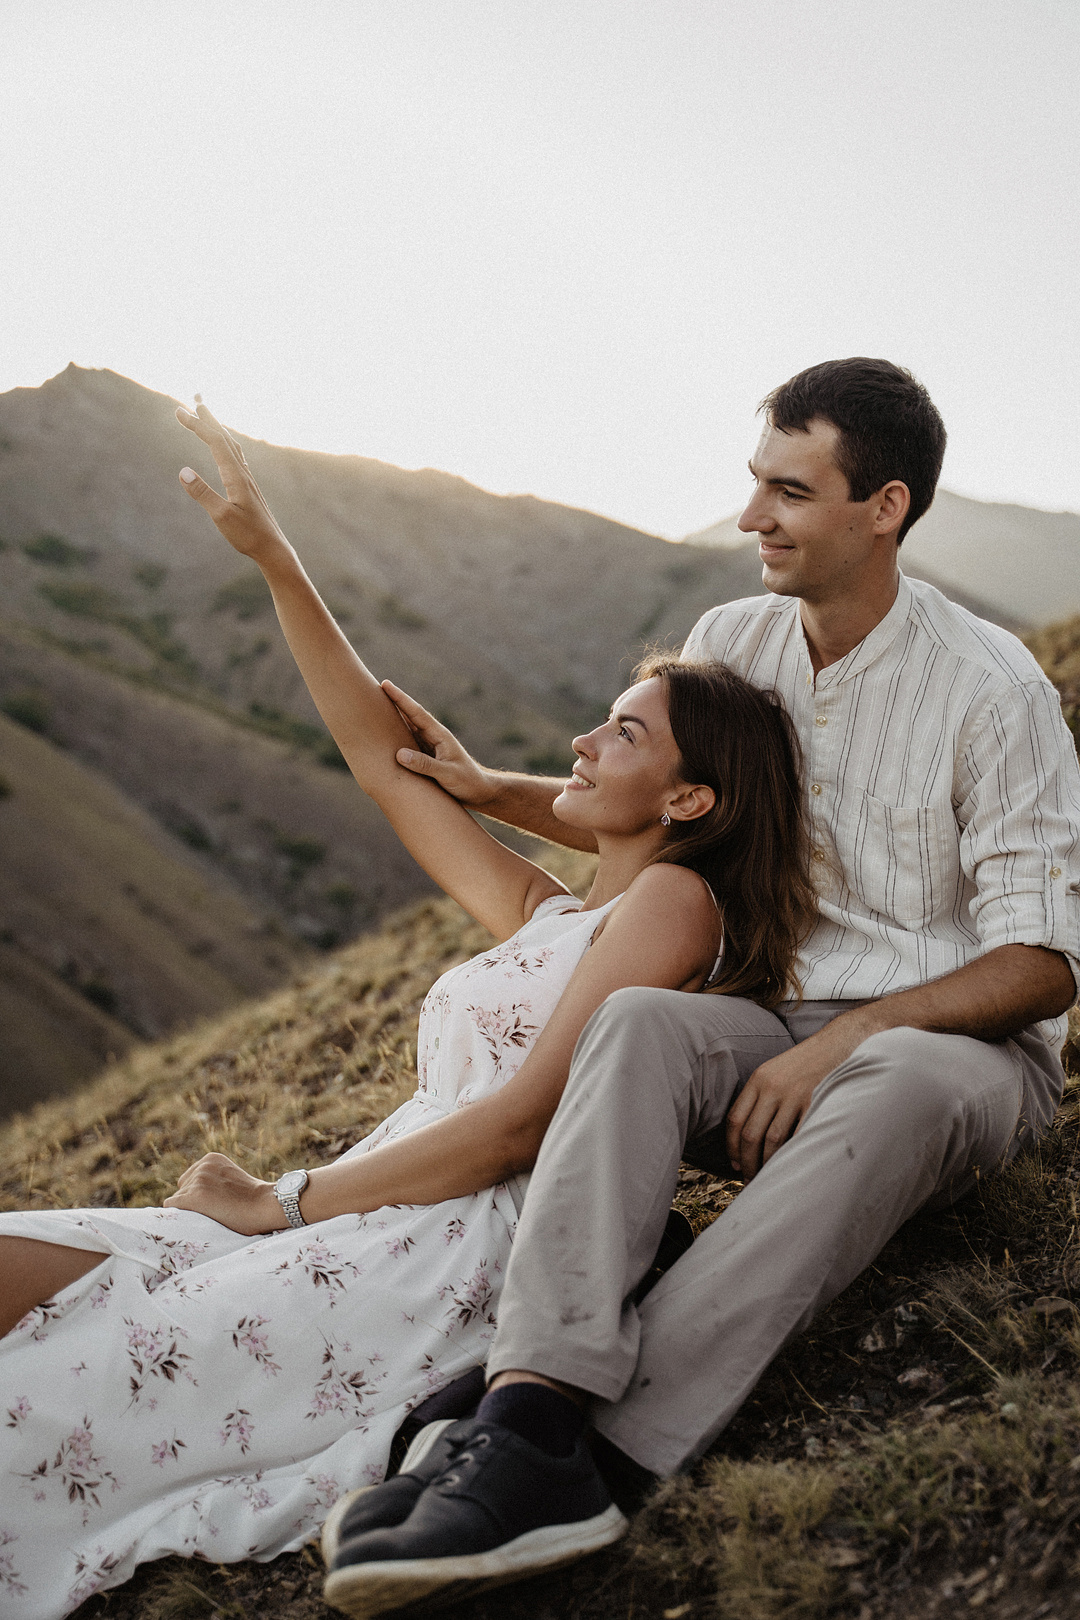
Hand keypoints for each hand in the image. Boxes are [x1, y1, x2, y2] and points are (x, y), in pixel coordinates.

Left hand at [163, 1152, 285, 1234]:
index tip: (216, 1204)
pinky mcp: (194, 1196)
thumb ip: (215, 1180)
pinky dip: (179, 1216)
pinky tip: (196, 1221)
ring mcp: (197, 1180)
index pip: (191, 1178)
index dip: (201, 1194)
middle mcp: (202, 1166)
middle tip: (214, 1211)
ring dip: (189, 1210)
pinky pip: (172, 1207)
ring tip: (211, 1217)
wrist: (265, 1205)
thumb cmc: (254, 1199)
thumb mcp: (232, 1179)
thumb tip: (200, 1196)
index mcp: (212, 1158)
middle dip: (192, 1200)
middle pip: (182, 1188)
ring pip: (177, 1200)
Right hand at [175, 399, 289, 562]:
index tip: (179, 412)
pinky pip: (236, 458)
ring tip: (208, 419)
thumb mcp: (221, 517)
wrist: (273, 549)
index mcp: (236, 476)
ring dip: (219, 431)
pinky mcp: (248, 489)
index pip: (215, 442)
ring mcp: (247, 480)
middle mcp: (243, 473)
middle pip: (225, 439)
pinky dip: (227, 445)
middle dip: (208, 420)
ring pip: (232, 447)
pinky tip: (226, 450)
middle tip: (194, 402)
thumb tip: (183, 471)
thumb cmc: (248, 535)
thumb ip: (203, 494)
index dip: (197, 425)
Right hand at [381, 680, 496, 808]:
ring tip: (376, 705)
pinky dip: (396, 734)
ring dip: (393, 716)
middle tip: (375, 686)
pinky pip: (408, 741)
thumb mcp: (447, 774)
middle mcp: (433, 736)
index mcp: (440, 735)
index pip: (417, 713)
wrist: (479, 791)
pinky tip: (386, 732)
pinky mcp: (427, 755)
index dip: (400, 698)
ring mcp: (430, 745)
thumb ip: (425, 764)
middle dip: (393, 701)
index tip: (385, 684)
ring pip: (408, 727)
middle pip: (410, 715)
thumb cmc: (467, 782)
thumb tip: (399, 754)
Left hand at [724, 1005, 878, 1180]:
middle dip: (747, 1162)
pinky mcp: (816, 1101)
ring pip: (772, 1140)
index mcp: (759, 1079)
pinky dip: (793, 1155)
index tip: (734, 1164)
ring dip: (768, 1164)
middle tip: (749, 1179)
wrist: (840, 1042)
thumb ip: (761, 1096)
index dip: (732, 1147)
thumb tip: (748, 1134)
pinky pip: (799, 1136)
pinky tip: (792, 1165)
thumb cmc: (808, 1062)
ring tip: (769, 1177)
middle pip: (751, 1134)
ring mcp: (795, 1094)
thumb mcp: (776, 1071)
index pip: (735, 1119)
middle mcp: (773, 1087)